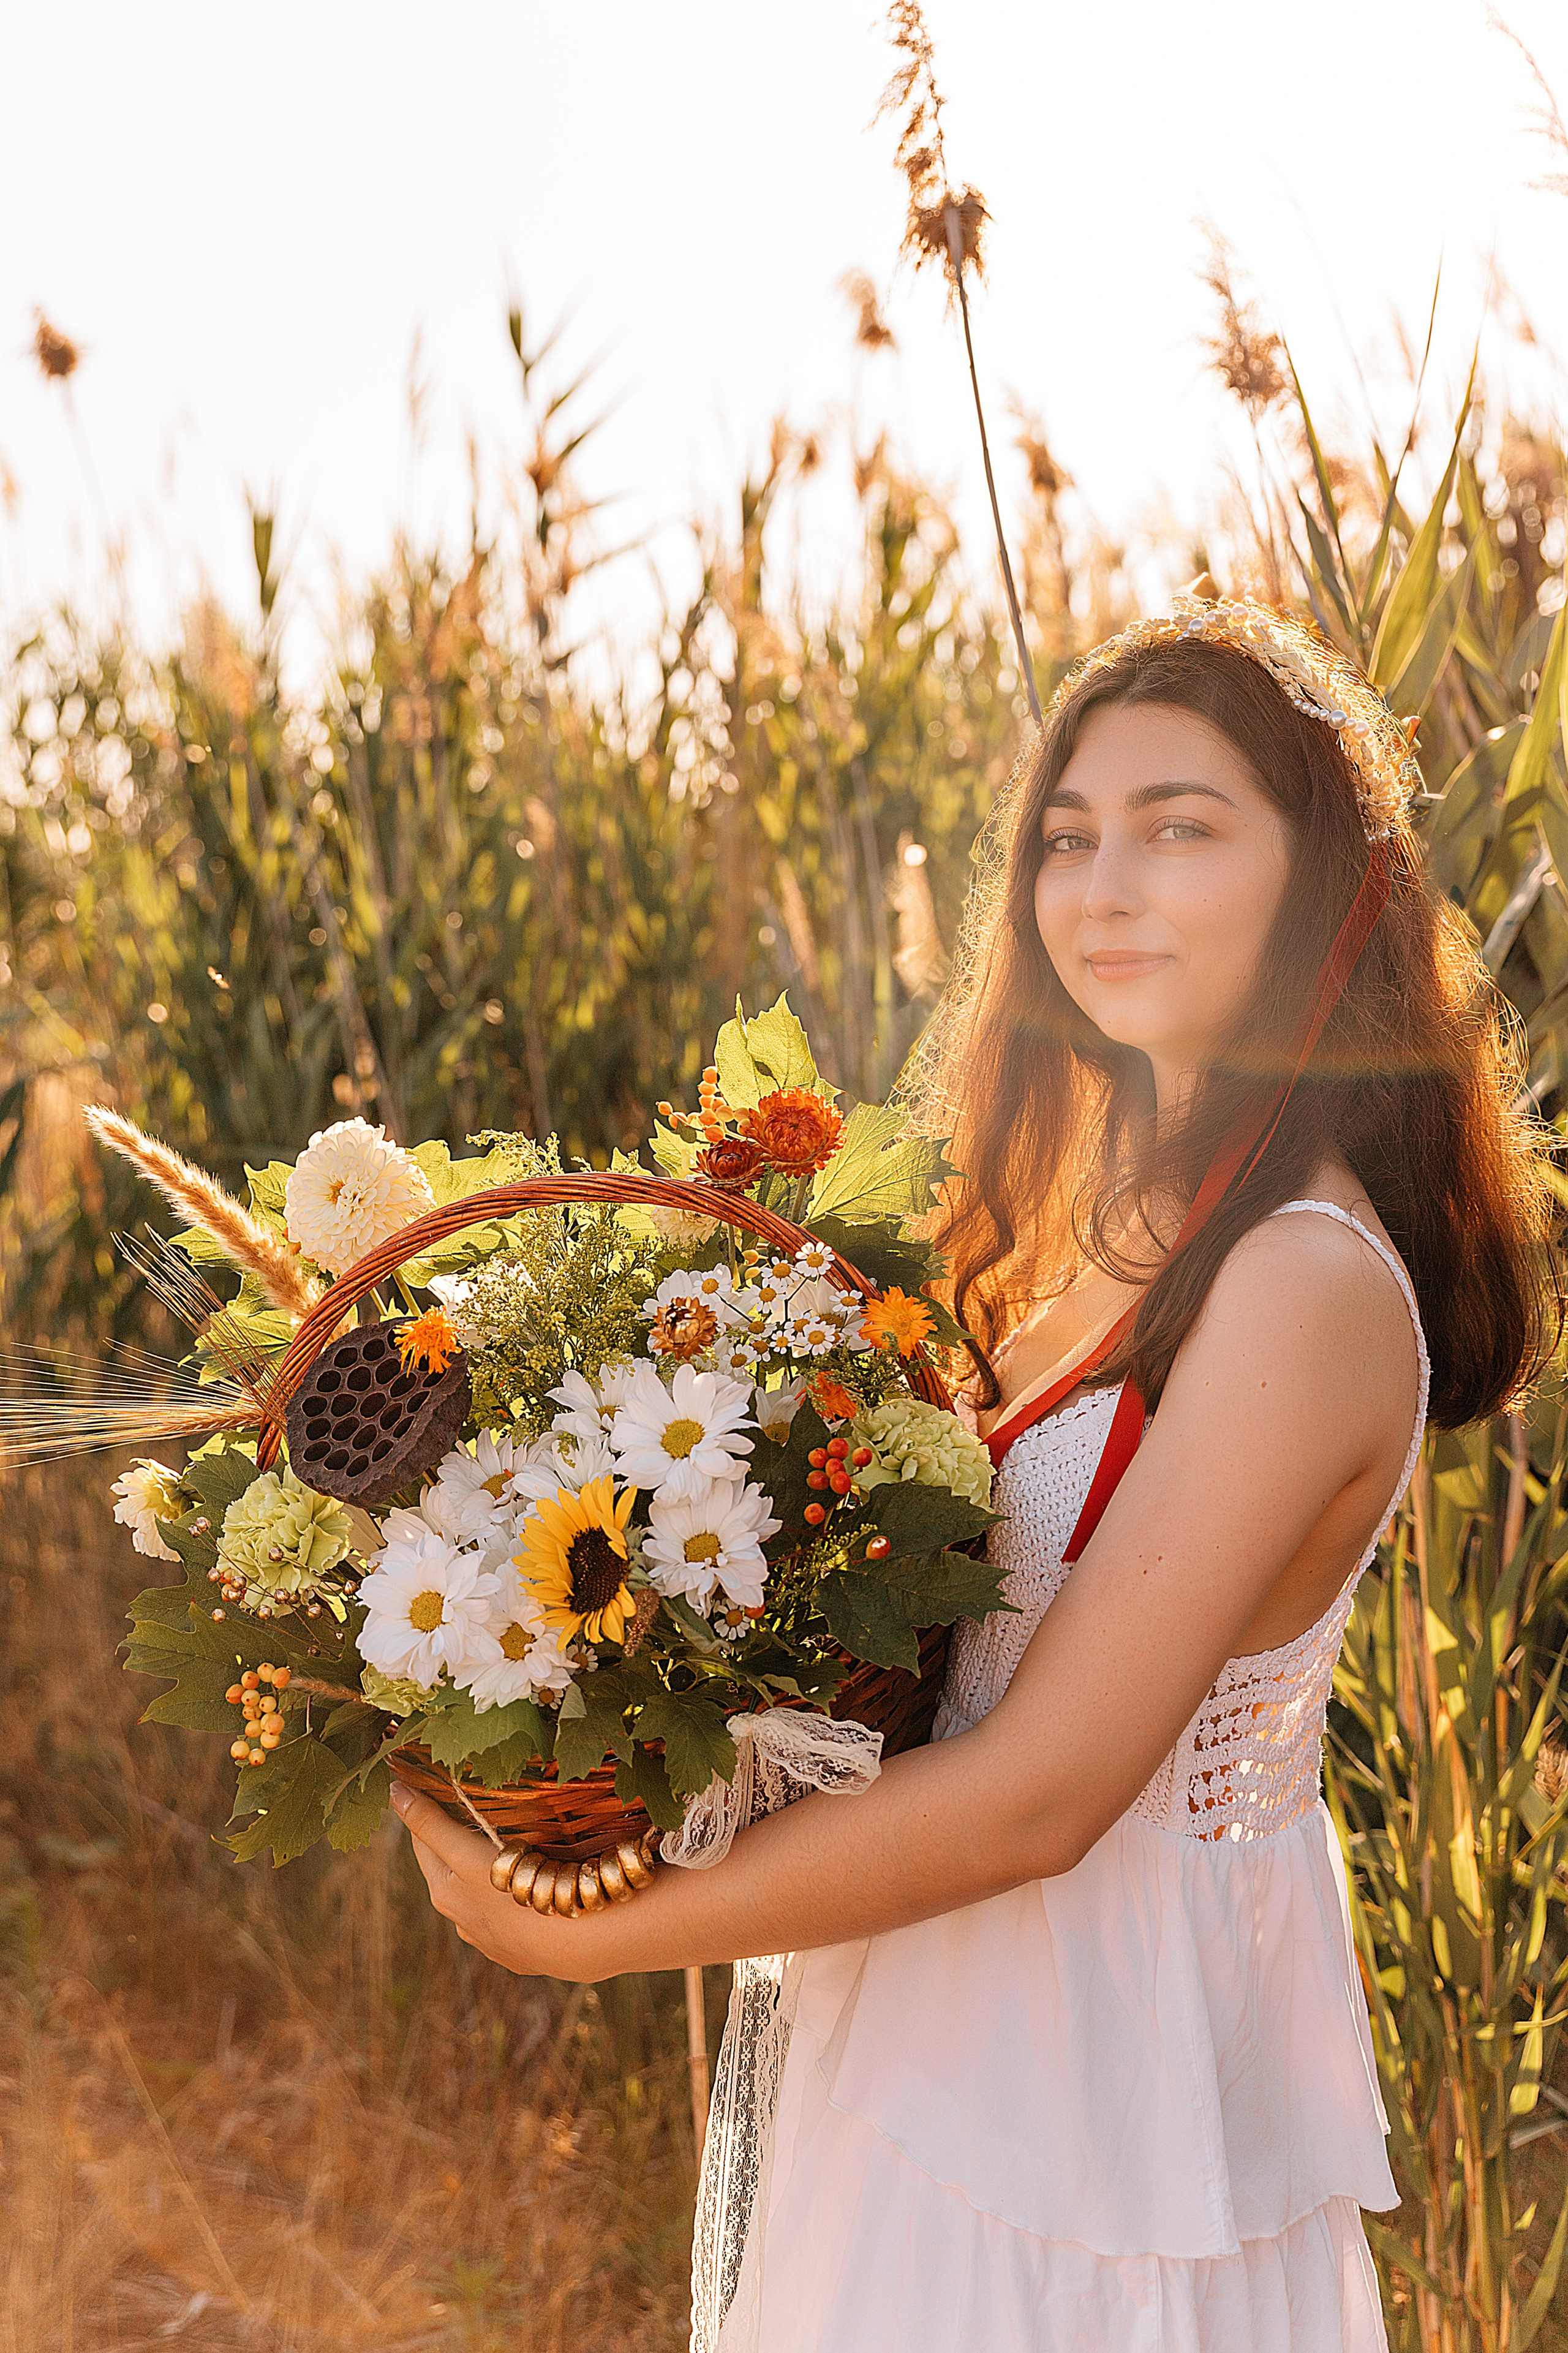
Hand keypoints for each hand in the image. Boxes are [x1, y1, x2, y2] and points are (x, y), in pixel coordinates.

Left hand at [390, 1783, 608, 1981]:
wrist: (573, 1943)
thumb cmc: (512, 1894)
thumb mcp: (465, 1854)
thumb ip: (431, 1824)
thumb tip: (393, 1791)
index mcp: (444, 1893)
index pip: (424, 1840)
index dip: (427, 1808)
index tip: (435, 1780)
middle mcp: (462, 1919)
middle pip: (452, 1865)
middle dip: (459, 1835)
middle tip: (476, 1800)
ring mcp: (494, 1937)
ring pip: (483, 1889)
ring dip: (488, 1867)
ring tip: (511, 1838)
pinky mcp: (524, 1946)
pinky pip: (512, 1910)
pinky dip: (514, 1892)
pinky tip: (535, 1880)